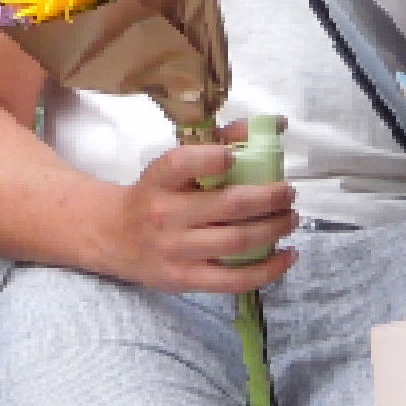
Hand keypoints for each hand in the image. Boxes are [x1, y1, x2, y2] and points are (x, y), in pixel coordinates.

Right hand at [94, 132, 297, 294]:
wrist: (115, 236)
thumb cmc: (156, 195)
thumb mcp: (173, 166)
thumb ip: (218, 141)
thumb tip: (271, 125)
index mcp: (159, 180)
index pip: (181, 163)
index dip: (211, 158)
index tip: (234, 156)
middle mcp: (164, 214)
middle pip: (228, 205)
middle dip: (270, 197)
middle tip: (288, 192)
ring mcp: (175, 250)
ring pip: (237, 242)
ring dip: (274, 229)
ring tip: (290, 218)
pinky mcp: (185, 279)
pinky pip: (234, 279)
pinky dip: (268, 269)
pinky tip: (288, 255)